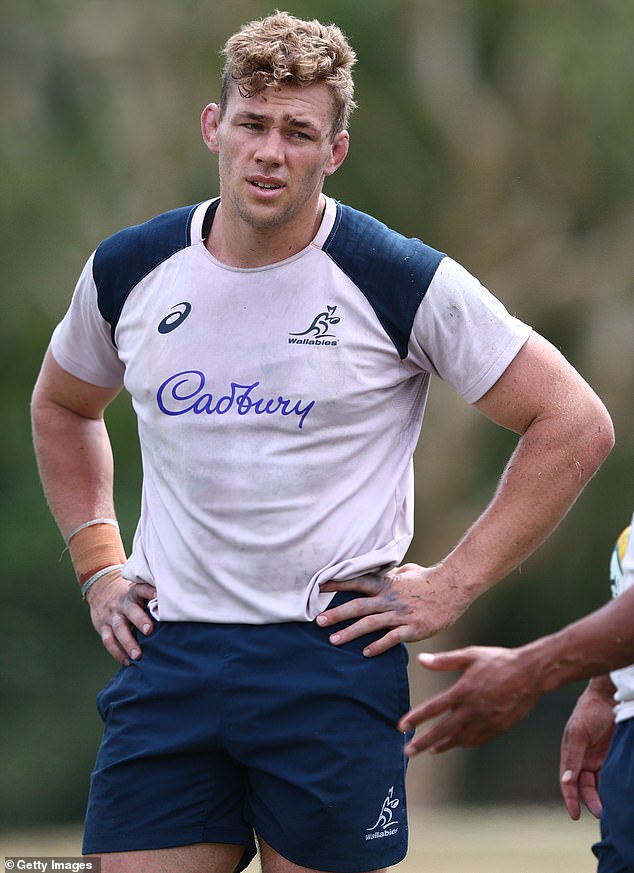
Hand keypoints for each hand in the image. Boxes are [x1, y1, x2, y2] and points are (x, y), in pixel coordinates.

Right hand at [85, 570, 156, 665]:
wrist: (102, 590)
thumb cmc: (131, 596)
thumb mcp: (140, 592)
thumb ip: (154, 599)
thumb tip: (181, 608)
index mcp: (135, 593)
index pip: (142, 589)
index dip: (150, 592)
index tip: (158, 596)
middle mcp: (123, 603)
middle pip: (131, 611)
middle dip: (140, 620)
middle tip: (149, 630)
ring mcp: (112, 616)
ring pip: (119, 628)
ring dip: (128, 643)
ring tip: (138, 656)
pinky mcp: (103, 627)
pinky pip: (109, 641)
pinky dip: (117, 652)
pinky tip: (128, 662)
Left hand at [316, 563, 471, 656]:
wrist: (454, 587)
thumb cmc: (429, 578)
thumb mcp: (408, 570)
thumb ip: (392, 574)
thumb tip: (385, 572)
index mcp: (386, 583)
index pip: (357, 582)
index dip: (337, 585)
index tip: (319, 589)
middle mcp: (389, 598)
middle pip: (358, 606)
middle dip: (336, 614)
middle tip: (318, 621)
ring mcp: (400, 614)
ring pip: (370, 624)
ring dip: (350, 632)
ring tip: (333, 640)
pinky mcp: (412, 628)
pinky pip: (392, 638)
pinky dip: (378, 646)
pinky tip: (365, 653)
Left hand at [398, 647, 541, 753]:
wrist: (531, 674)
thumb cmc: (498, 661)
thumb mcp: (470, 655)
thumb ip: (444, 661)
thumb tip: (420, 660)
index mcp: (463, 691)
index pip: (433, 709)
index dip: (416, 718)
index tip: (401, 727)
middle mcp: (472, 710)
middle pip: (442, 731)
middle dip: (423, 742)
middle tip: (407, 751)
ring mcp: (486, 721)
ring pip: (459, 739)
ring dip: (442, 746)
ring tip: (429, 750)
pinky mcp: (498, 728)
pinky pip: (476, 740)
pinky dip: (463, 743)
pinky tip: (456, 744)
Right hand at [559, 680, 614, 819]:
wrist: (610, 697)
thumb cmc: (589, 711)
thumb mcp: (578, 734)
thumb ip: (573, 758)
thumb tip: (566, 781)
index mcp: (570, 752)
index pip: (568, 780)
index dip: (569, 798)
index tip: (574, 815)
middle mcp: (582, 757)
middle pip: (583, 786)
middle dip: (589, 801)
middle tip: (599, 814)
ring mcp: (596, 757)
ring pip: (596, 784)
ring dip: (600, 797)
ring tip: (608, 810)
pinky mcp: (610, 756)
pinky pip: (608, 776)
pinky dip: (609, 787)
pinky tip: (614, 795)